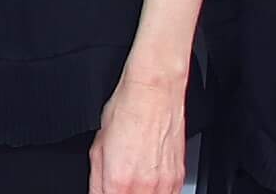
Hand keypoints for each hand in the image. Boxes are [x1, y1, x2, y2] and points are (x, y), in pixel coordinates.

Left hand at [89, 75, 185, 193]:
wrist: (154, 91)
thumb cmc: (127, 111)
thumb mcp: (97, 146)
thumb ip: (97, 180)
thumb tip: (99, 193)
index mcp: (117, 182)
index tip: (107, 189)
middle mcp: (143, 188)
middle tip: (120, 182)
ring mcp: (164, 185)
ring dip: (140, 193)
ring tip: (135, 178)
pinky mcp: (179, 177)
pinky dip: (157, 191)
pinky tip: (149, 177)